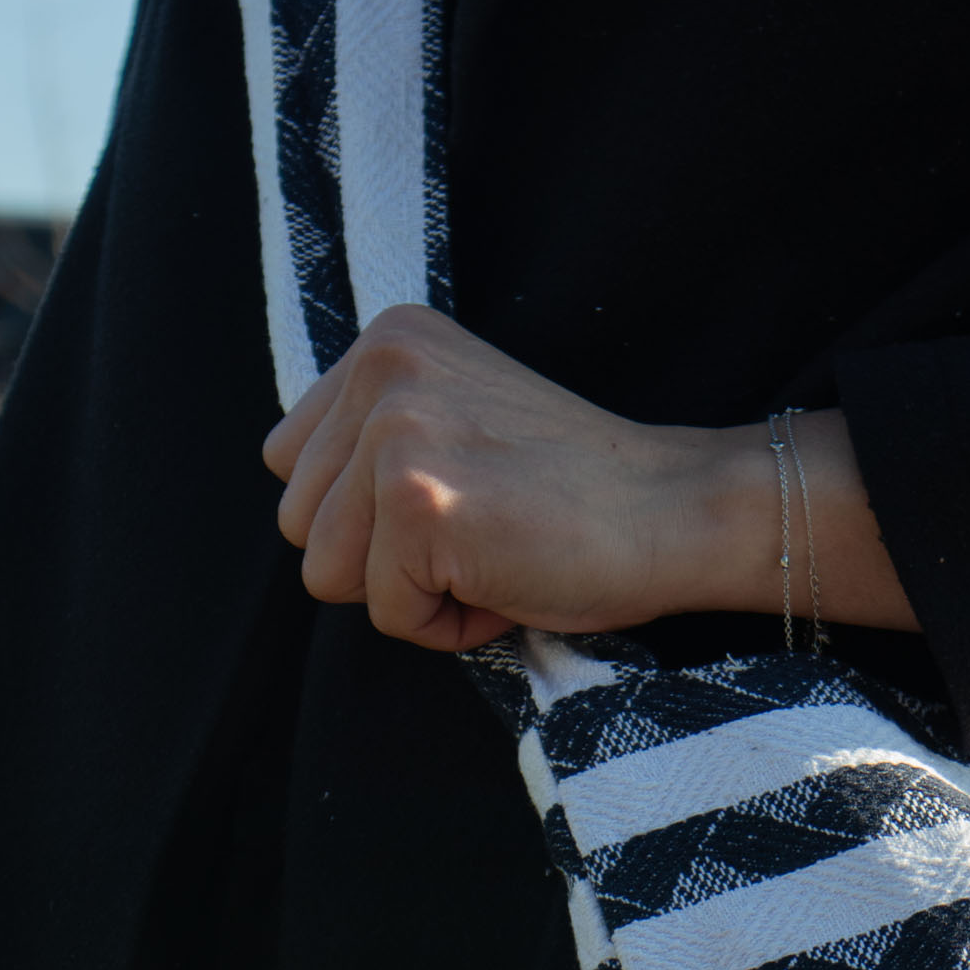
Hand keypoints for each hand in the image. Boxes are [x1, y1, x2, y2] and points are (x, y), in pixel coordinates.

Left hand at [261, 305, 917, 649]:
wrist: (676, 513)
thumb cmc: (582, 498)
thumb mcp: (459, 428)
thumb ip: (377, 444)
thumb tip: (308, 521)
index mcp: (387, 343)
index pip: (294, 468)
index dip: (370, 519)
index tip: (464, 508)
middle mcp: (381, 372)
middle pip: (300, 523)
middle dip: (384, 561)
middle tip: (485, 539)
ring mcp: (396, 433)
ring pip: (327, 573)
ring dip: (413, 594)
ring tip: (494, 559)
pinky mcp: (418, 503)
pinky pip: (386, 613)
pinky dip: (447, 625)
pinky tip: (511, 583)